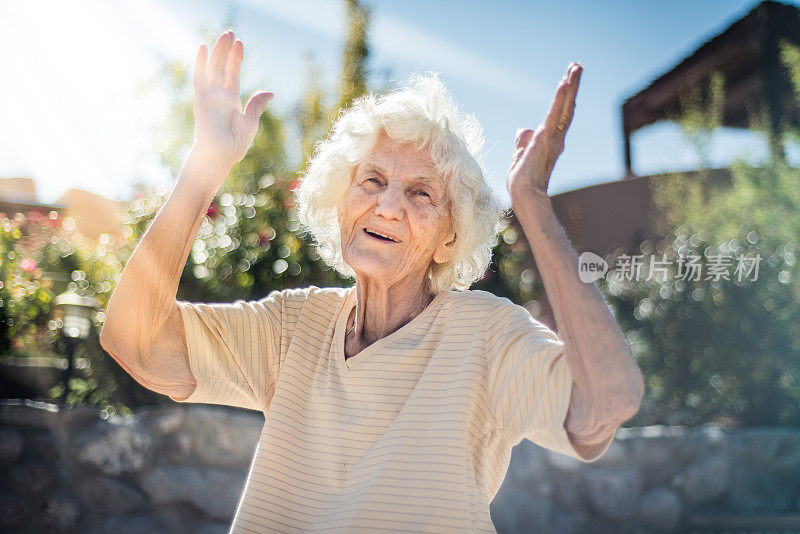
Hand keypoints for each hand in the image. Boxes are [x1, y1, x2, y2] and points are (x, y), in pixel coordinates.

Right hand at [192, 30, 273, 169]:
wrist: (220, 156)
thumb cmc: (234, 144)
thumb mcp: (250, 121)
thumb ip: (257, 104)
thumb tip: (270, 92)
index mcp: (231, 100)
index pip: (232, 74)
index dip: (235, 59)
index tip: (239, 43)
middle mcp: (219, 96)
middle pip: (222, 67)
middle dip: (226, 50)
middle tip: (231, 32)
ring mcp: (209, 96)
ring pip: (212, 68)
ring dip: (217, 51)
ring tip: (225, 35)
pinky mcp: (202, 99)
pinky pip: (200, 78)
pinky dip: (200, 63)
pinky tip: (204, 47)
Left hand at [507, 63, 581, 200]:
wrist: (524, 195)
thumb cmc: (522, 180)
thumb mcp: (521, 155)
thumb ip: (524, 142)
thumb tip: (524, 129)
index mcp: (549, 140)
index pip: (559, 114)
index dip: (564, 97)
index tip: (567, 78)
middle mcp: (556, 138)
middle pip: (566, 107)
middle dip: (572, 86)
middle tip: (577, 66)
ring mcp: (552, 139)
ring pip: (563, 108)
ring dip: (569, 88)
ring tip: (575, 69)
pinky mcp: (544, 139)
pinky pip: (554, 116)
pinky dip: (559, 100)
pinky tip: (562, 86)